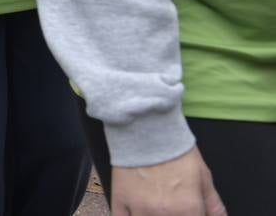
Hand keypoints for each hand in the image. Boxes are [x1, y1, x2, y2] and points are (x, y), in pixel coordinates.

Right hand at [111, 147, 225, 215]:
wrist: (146, 128)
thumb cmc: (175, 150)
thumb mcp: (204, 177)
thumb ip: (214, 206)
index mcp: (189, 209)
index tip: (189, 213)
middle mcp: (165, 214)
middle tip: (174, 209)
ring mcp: (139, 208)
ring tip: (157, 210)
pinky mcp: (120, 200)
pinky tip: (137, 213)